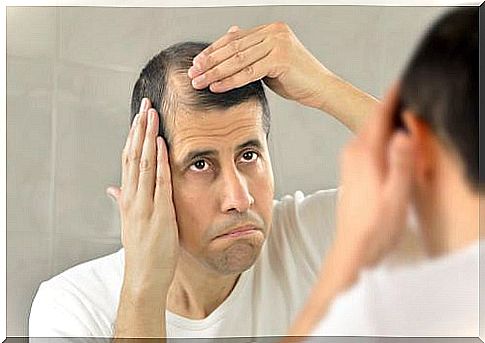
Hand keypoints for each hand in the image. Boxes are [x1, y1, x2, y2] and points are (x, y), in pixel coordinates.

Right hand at [107, 98, 178, 294]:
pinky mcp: (159, 214)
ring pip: (144, 164)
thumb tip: (113, 188)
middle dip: (140, 128)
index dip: (133, 136)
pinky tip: (162, 144)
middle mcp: (133, 198)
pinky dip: (160, 162)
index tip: (139, 116)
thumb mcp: (130, 222)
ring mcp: (144, 205)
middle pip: (134, 155)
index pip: (129, 160)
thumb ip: (123, 202)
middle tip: (145, 104)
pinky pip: (160, 183)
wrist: (143, 277)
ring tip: (151, 115)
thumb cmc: (142, 251)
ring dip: (148, 138)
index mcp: (128, 198)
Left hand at [188, 22, 331, 108]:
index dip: (213, 51)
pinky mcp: (280, 58)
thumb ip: (252, 50)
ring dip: (215, 72)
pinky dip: (230, 80)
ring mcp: (278, 43)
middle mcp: (274, 31)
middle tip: (192, 73)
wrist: (322, 89)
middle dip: (210, 62)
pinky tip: (216, 87)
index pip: (234, 38)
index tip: (197, 63)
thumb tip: (231, 34)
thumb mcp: (270, 61)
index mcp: (270, 29)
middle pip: (233, 48)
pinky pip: (248, 71)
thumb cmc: (296, 79)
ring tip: (199, 82)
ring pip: (238, 59)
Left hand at [334, 84, 414, 267]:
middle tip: (408, 97)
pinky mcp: (351, 171)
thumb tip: (403, 132)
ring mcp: (349, 162)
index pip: (379, 116)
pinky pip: (366, 144)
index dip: (392, 97)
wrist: (353, 246)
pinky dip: (379, 138)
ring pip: (369, 132)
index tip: (403, 81)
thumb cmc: (375, 226)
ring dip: (385, 124)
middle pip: (373, 121)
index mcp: (365, 154)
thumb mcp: (396, 196)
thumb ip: (401, 163)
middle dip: (390, 107)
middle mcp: (353, 153)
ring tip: (403, 117)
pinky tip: (391, 145)